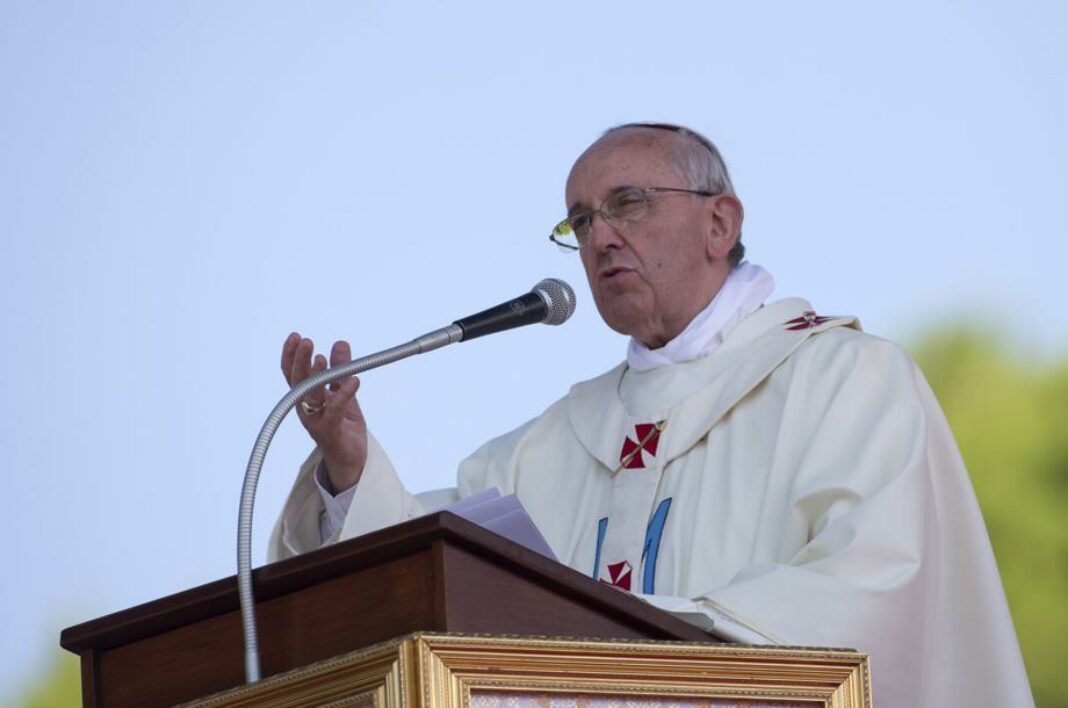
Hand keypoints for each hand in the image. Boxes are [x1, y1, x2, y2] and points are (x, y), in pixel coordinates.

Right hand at [281, 332, 367, 491]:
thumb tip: (340, 343)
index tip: (296, 336)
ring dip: (315, 375)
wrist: (351, 459)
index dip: (291, 355)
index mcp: (306, 397)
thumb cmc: (343, 424)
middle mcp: (306, 409)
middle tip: (306, 342)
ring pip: (310, 396)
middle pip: (298, 382)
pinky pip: (335, 411)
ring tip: (322, 358)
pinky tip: (355, 381)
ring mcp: (316, 421)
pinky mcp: (330, 431)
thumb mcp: (343, 391)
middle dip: (300, 361)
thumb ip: (341, 370)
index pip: (292, 374)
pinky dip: (344, 395)